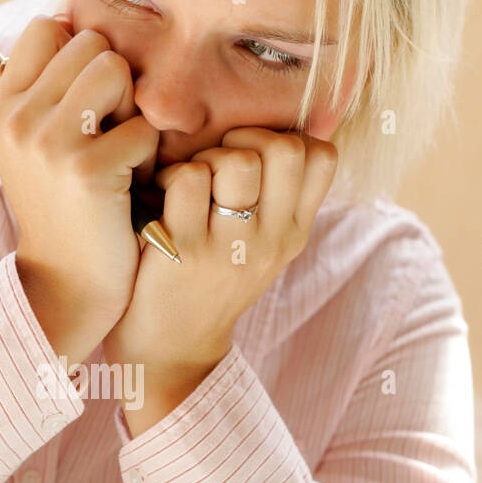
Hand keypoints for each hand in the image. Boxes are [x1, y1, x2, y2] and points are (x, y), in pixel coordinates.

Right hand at [0, 14, 157, 363]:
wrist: (66, 286)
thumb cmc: (66, 209)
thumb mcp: (36, 145)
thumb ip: (49, 89)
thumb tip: (77, 20)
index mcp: (0, 107)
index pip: (49, 27)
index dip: (82, 55)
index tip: (88, 104)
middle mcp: (15, 118)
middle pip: (91, 44)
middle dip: (113, 85)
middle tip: (107, 138)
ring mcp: (47, 142)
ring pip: (116, 70)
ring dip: (131, 112)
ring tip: (119, 155)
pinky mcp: (87, 169)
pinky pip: (143, 126)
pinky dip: (147, 159)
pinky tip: (129, 190)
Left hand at [102, 127, 337, 399]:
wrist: (169, 350)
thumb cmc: (209, 283)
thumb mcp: (260, 249)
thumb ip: (274, 200)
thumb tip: (277, 132)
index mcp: (292, 233)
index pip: (322, 157)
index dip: (286, 137)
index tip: (254, 154)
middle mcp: (271, 241)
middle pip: (285, 149)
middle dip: (245, 138)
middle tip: (216, 161)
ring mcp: (230, 248)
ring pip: (237, 160)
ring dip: (204, 157)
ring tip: (187, 180)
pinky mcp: (185, 251)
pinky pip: (186, 180)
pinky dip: (167, 176)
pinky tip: (159, 198)